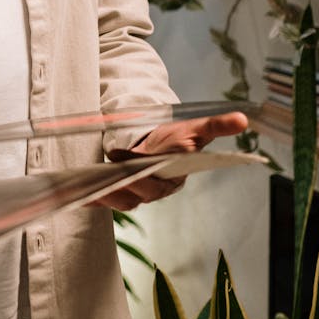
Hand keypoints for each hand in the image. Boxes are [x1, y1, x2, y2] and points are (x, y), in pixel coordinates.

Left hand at [95, 110, 248, 210]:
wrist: (164, 143)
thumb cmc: (180, 138)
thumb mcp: (197, 128)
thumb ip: (217, 125)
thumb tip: (243, 119)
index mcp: (174, 177)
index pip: (160, 181)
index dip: (145, 176)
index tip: (129, 165)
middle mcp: (156, 189)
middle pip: (138, 192)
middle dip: (121, 186)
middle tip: (104, 175)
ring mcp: (138, 193)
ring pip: (120, 199)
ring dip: (103, 196)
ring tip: (85, 189)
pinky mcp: (121, 192)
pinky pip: (107, 199)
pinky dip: (92, 199)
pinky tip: (75, 194)